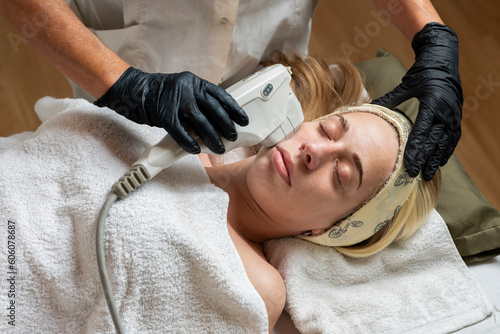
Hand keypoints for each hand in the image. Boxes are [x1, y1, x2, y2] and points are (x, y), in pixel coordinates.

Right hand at [94, 67, 248, 153]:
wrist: (131, 89)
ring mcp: (175, 102)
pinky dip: (190, 143)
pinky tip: (197, 150)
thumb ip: (196, 99)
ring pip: (201, 122)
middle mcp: (187, 89)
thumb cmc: (156, 92)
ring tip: (219, 148)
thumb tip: (214, 118)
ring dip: (212, 138)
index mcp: (193, 82)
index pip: (220, 95)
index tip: (243, 119)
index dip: (233, 109)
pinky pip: (181, 132)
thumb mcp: (181, 89)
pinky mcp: (164, 116)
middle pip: (214, 110)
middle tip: (233, 136)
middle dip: (226, 126)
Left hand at [371, 23, 462, 180]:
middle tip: (414, 175)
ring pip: (446, 142)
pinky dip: (446, 150)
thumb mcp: (405, 85)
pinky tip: (440, 160)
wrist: (443, 58)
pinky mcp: (456, 115)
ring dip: (436, 159)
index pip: (423, 132)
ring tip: (427, 174)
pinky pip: (452, 137)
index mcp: (432, 103)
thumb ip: (389, 99)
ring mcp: (453, 114)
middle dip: (424, 159)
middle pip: (434, 141)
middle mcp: (446, 111)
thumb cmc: (422, 71)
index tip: (409, 164)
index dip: (416, 150)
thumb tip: (370, 108)